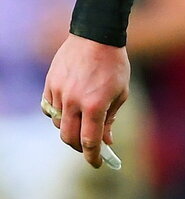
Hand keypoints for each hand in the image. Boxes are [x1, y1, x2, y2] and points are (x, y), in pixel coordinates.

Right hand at [43, 33, 129, 167]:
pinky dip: (58, 113)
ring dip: (69, 128)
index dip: (93, 157)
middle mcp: (74, 101)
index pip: (90, 141)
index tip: (97, 163)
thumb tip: (106, 141)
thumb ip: (111, 118)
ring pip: (58, 124)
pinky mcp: (50, 84)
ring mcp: (59, 92)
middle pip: (69, 138)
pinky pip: (49, 108)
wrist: (97, 35)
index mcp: (95, 104)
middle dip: (79, 147)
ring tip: (81, 121)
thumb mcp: (120, 91)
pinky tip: (68, 109)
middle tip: (88, 146)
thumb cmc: (114, 63)